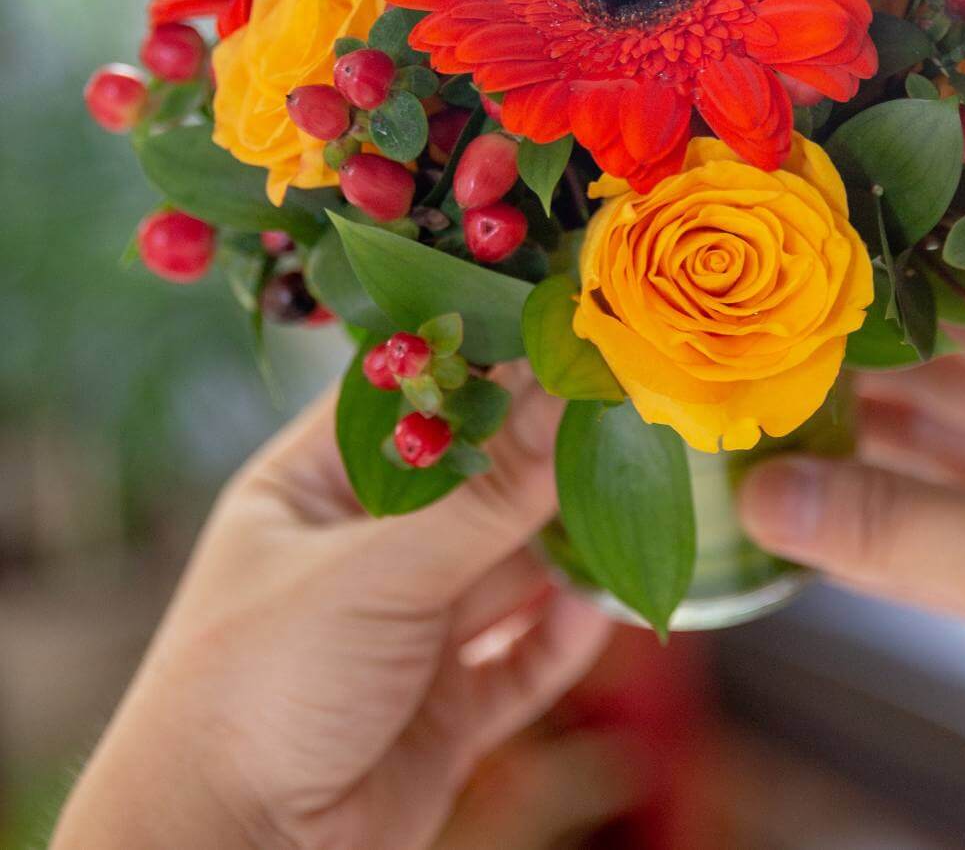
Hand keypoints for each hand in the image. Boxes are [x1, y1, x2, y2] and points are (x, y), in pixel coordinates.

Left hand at [54, 363, 611, 849]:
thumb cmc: (256, 690)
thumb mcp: (376, 574)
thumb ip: (489, 493)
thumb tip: (571, 393)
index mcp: (313, 490)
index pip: (409, 402)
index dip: (483, 364)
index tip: (566, 328)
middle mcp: (362, 552)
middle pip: (472, 485)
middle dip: (541, 455)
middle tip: (622, 407)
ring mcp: (405, 632)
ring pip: (506, 571)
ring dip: (563, 545)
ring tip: (635, 496)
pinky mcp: (443, 709)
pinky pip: (521, 657)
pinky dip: (564, 633)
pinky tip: (603, 603)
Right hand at [739, 322, 964, 849]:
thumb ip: (885, 528)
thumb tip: (759, 496)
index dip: (873, 303)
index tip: (781, 302)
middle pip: (941, 377)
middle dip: (849, 380)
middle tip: (750, 372)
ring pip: (936, 448)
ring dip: (856, 451)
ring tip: (758, 433)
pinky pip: (944, 513)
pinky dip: (883, 516)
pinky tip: (807, 509)